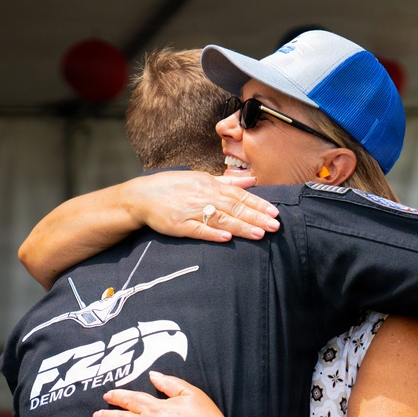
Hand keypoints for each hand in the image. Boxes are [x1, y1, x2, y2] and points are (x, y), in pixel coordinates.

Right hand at [125, 171, 279, 242]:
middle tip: (275, 225)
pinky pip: (198, 229)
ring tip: (259, 233)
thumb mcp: (201, 178)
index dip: (258, 204)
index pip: (239, 195)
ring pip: (220, 218)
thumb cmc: (173, 187)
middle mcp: (203, 196)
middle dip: (256, 217)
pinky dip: (212, 233)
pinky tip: (227, 238)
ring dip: (240, 226)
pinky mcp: (179, 225)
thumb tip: (252, 181)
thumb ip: (228, 182)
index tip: (274, 212)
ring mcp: (191, 211)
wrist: (142, 196)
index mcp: (210, 185)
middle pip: (234, 207)